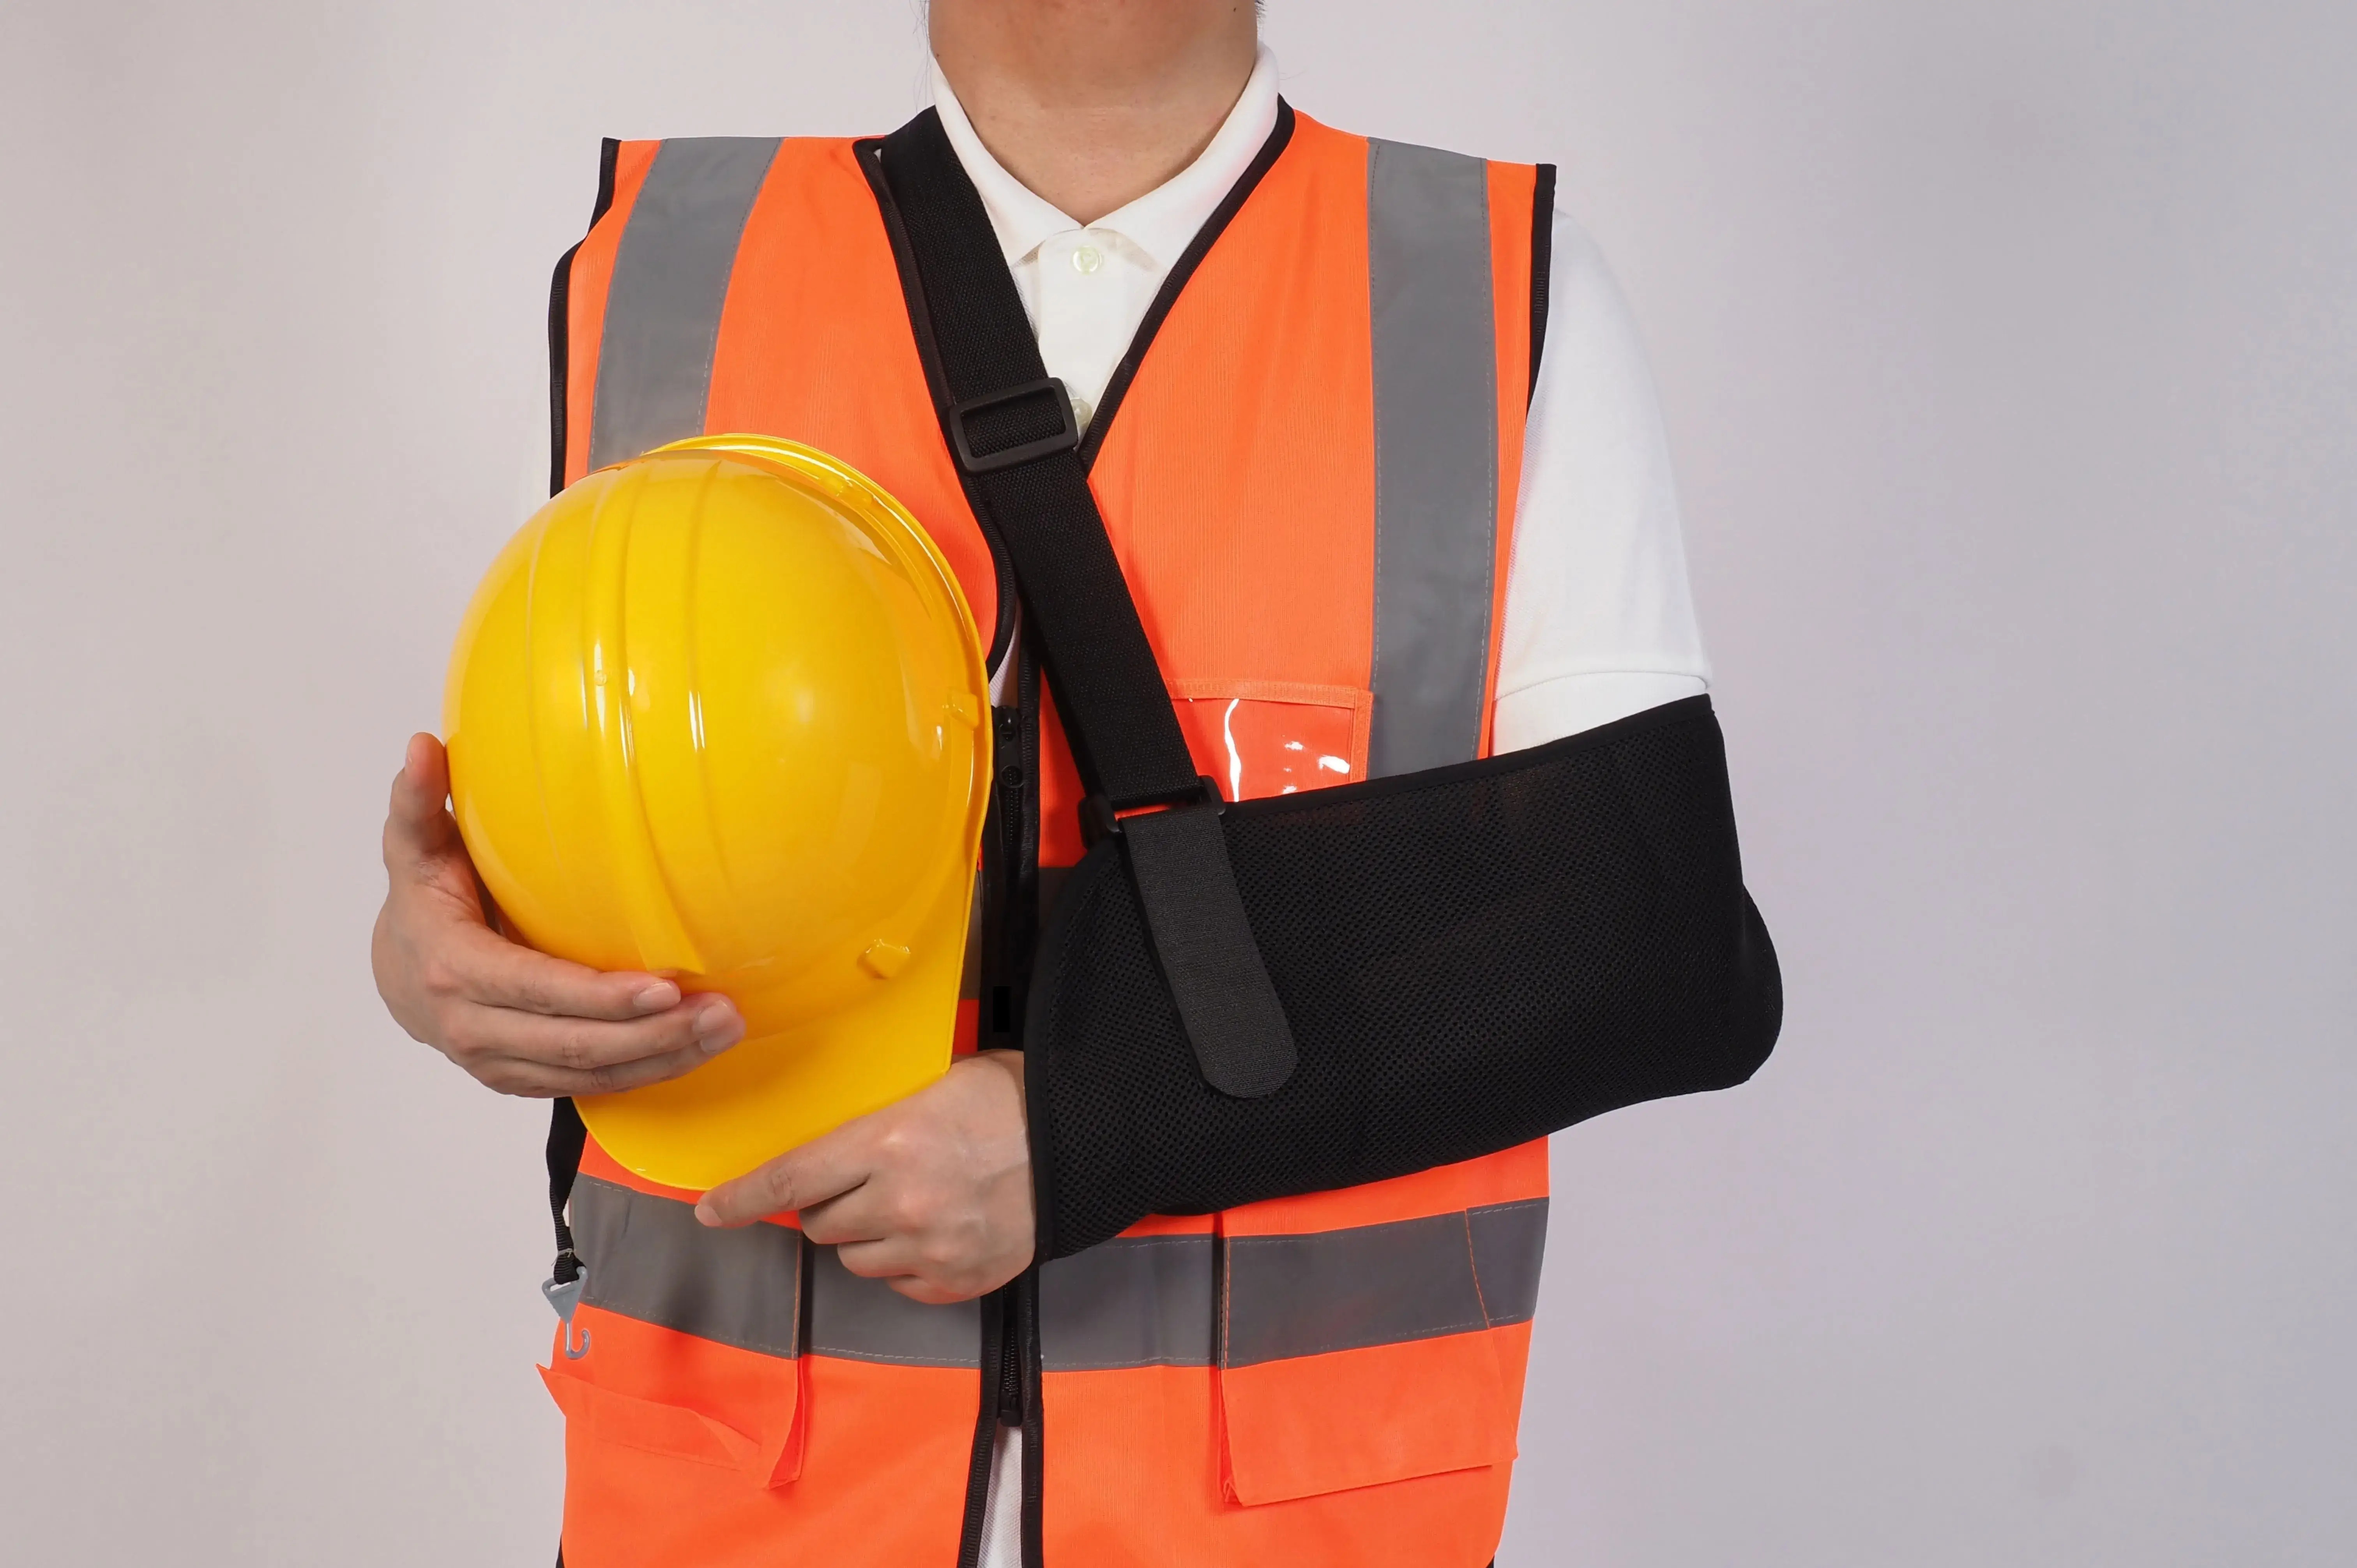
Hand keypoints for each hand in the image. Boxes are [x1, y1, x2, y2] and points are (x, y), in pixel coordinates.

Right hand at [372, 732, 744, 1095]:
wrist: (398, 971)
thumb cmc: (423, 899)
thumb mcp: (415, 848)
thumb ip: (419, 802)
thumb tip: (423, 748)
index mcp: (456, 971)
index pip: (539, 990)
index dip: (603, 996)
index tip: (666, 987)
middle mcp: (475, 1029)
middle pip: (578, 1044)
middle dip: (655, 1033)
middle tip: (723, 1011)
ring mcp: (499, 1063)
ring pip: (592, 1073)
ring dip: (665, 1056)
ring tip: (725, 1028)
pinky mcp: (523, 1079)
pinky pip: (593, 1085)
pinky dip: (648, 1073)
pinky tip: (696, 1049)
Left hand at [696, 1051, 1034, 1303]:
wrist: (1083, 1140)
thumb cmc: (1007, 1100)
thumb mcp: (931, 1087)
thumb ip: (872, 1127)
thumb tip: (822, 1159)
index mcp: (888, 1142)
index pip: (789, 1179)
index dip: (741, 1198)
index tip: (711, 1211)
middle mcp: (901, 1202)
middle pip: (819, 1224)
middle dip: (829, 1205)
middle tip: (861, 1182)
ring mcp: (931, 1248)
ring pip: (856, 1259)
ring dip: (866, 1236)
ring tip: (907, 1205)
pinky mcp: (958, 1281)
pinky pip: (901, 1284)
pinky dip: (908, 1262)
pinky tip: (937, 1230)